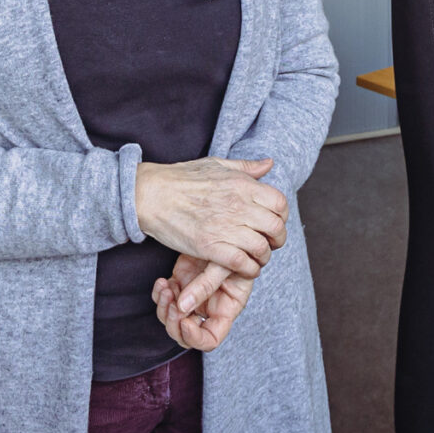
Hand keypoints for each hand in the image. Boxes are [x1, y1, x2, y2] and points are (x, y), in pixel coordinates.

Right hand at [133, 157, 287, 276]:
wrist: (151, 193)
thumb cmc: (181, 178)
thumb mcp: (217, 164)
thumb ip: (246, 167)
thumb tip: (269, 164)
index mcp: (242, 185)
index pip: (280, 203)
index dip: (282, 216)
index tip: (274, 222)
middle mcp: (238, 205)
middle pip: (275, 227)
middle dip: (277, 240)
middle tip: (269, 244)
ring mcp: (224, 226)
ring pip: (261, 248)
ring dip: (263, 257)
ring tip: (256, 258)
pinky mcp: (210, 246)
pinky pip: (241, 263)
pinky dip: (248, 268)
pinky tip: (244, 267)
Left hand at [154, 254, 252, 351]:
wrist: (222, 227)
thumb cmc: (234, 246)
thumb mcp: (223, 265)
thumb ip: (206, 286)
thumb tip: (183, 308)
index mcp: (225, 310)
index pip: (210, 339)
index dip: (195, 337)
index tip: (185, 321)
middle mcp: (208, 309)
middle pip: (185, 335)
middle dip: (174, 324)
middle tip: (172, 303)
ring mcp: (191, 299)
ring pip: (171, 320)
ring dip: (164, 308)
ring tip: (166, 287)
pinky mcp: (179, 287)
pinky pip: (163, 301)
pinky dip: (159, 295)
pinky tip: (163, 282)